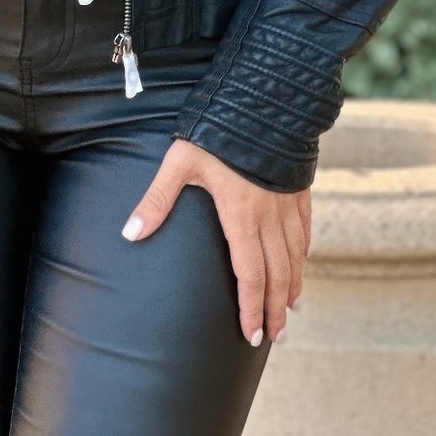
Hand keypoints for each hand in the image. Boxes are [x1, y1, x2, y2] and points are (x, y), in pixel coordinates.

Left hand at [121, 138, 309, 345]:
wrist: (264, 97)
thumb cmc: (217, 128)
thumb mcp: (180, 161)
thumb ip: (157, 199)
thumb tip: (130, 233)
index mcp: (241, 215)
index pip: (249, 275)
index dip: (251, 309)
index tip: (251, 335)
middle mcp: (270, 215)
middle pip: (277, 274)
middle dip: (275, 310)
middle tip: (274, 338)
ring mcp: (288, 203)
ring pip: (295, 256)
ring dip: (292, 287)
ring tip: (289, 311)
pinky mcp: (300, 188)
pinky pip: (305, 230)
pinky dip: (303, 254)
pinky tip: (300, 264)